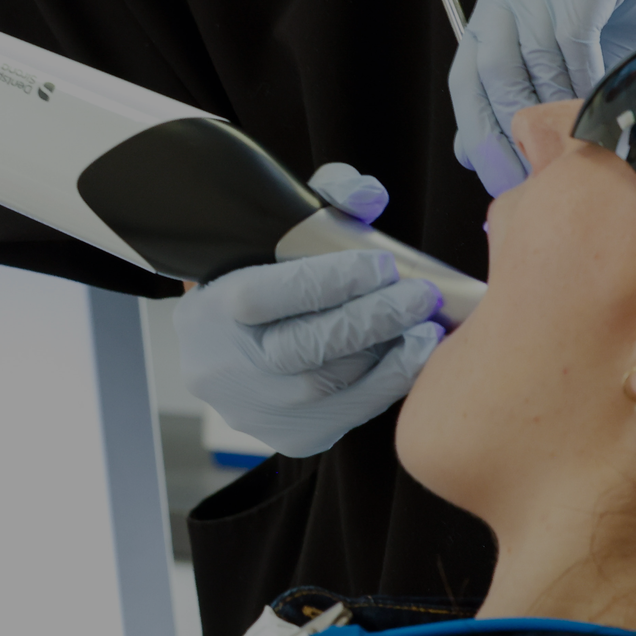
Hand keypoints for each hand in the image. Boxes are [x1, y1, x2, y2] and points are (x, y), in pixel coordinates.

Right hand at [177, 164, 446, 458]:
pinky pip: (347, 417)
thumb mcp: (280, 231)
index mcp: (209, 311)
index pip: (268, 296)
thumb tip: (367, 198)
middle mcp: (224, 369)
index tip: (383, 263)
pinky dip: (385, 385)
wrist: (227, 344)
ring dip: (390, 357)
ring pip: (331, 391)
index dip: (332, 280)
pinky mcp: (289, 438)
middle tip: (420, 296)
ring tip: (426, 328)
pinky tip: (411, 359)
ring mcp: (254, 411)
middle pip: (305, 349)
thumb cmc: (264, 277)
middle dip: (373, 320)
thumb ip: (325, 201)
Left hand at [448, 0, 635, 194]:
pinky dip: (589, 76)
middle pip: (490, 65)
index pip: (467, 72)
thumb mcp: (585, 55)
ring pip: (534, 52)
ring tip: (584, 147)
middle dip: (515, 130)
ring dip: (560, 108)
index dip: (481, 133)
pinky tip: (608, 103)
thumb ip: (535, 92)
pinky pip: (575, 30)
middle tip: (540, 177)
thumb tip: (474, 155)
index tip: (500, 182)